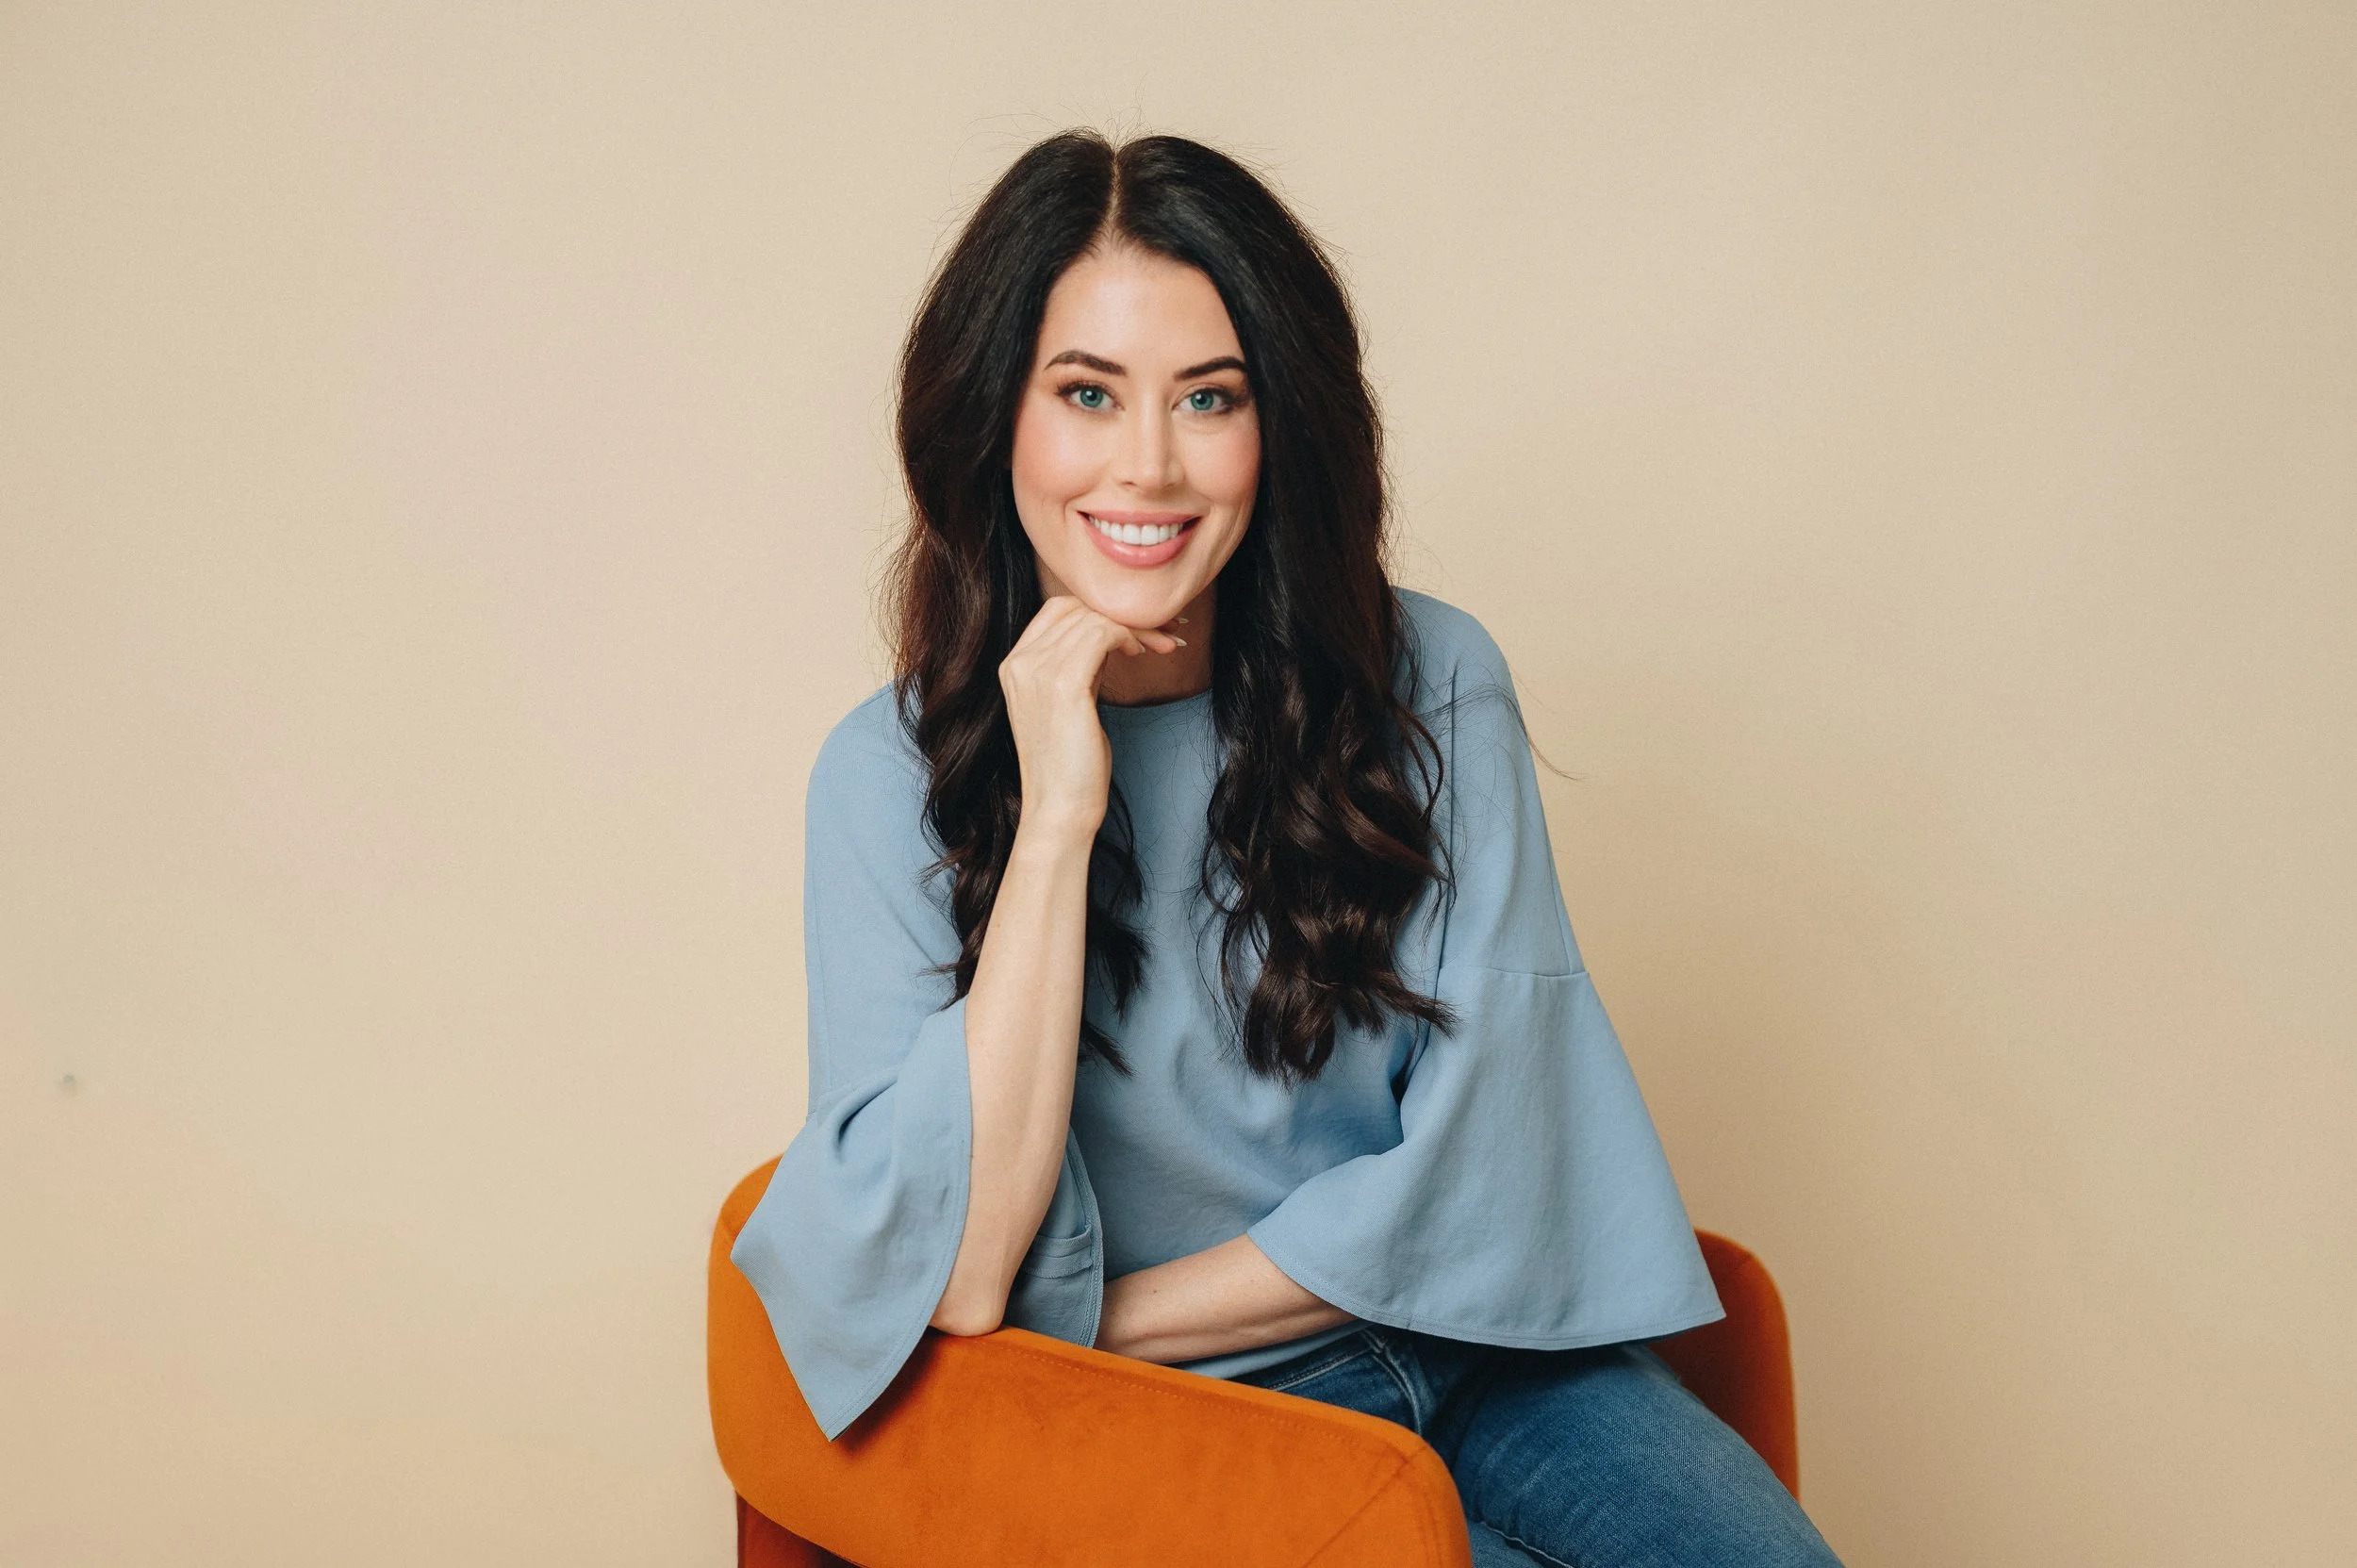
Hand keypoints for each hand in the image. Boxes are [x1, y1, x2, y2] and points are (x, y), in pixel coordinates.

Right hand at [997, 596, 1182, 836]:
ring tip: (1161, 645)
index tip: (1140, 625)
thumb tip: (1108, 638)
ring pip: (1094, 617)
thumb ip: (1077, 666)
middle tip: (1164, 630)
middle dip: (1126, 612)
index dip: (1102, 609)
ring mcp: (1037, 671)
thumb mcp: (1068, 703)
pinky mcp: (1063, 684)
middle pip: (1078, 607)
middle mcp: (1019, 662)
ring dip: (1137, 625)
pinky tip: (1142, 652)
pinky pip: (1102, 633)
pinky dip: (1129, 635)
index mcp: (1014, 665)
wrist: (1059, 810)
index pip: (1058, 609)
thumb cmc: (1070, 764)